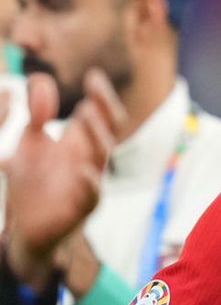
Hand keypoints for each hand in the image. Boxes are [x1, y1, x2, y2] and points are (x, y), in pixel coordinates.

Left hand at [1, 68, 124, 287]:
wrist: (26, 229)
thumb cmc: (34, 182)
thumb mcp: (31, 143)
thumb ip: (38, 114)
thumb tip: (40, 79)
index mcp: (80, 141)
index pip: (100, 112)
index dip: (100, 95)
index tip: (92, 75)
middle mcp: (90, 158)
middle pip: (109, 129)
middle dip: (104, 108)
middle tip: (92, 90)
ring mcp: (89, 181)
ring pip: (102, 155)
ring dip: (97, 134)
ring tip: (85, 114)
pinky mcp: (81, 207)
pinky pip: (92, 194)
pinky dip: (91, 182)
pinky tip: (83, 171)